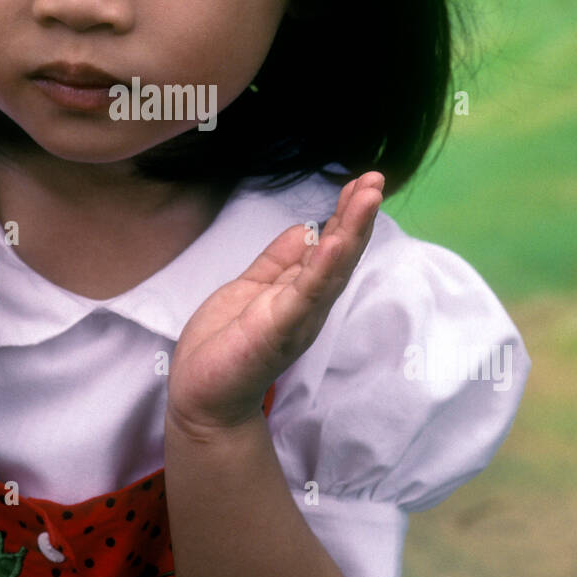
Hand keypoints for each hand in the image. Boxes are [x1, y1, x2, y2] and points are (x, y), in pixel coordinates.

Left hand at [166, 172, 383, 432]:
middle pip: (340, 254)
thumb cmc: (223, 346)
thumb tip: (306, 227)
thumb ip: (279, 262)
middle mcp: (307, 305)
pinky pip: (305, 296)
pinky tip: (333, 242)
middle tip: (376, 180)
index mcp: (299, 292)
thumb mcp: (252, 288)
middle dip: (358, 216)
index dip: (345, 214)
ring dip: (351, 232)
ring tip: (367, 198)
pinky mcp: (279, 331)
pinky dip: (322, 268)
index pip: (329, 245)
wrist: (201, 397)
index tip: (362, 182)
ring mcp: (296, 318)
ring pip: (331, 270)